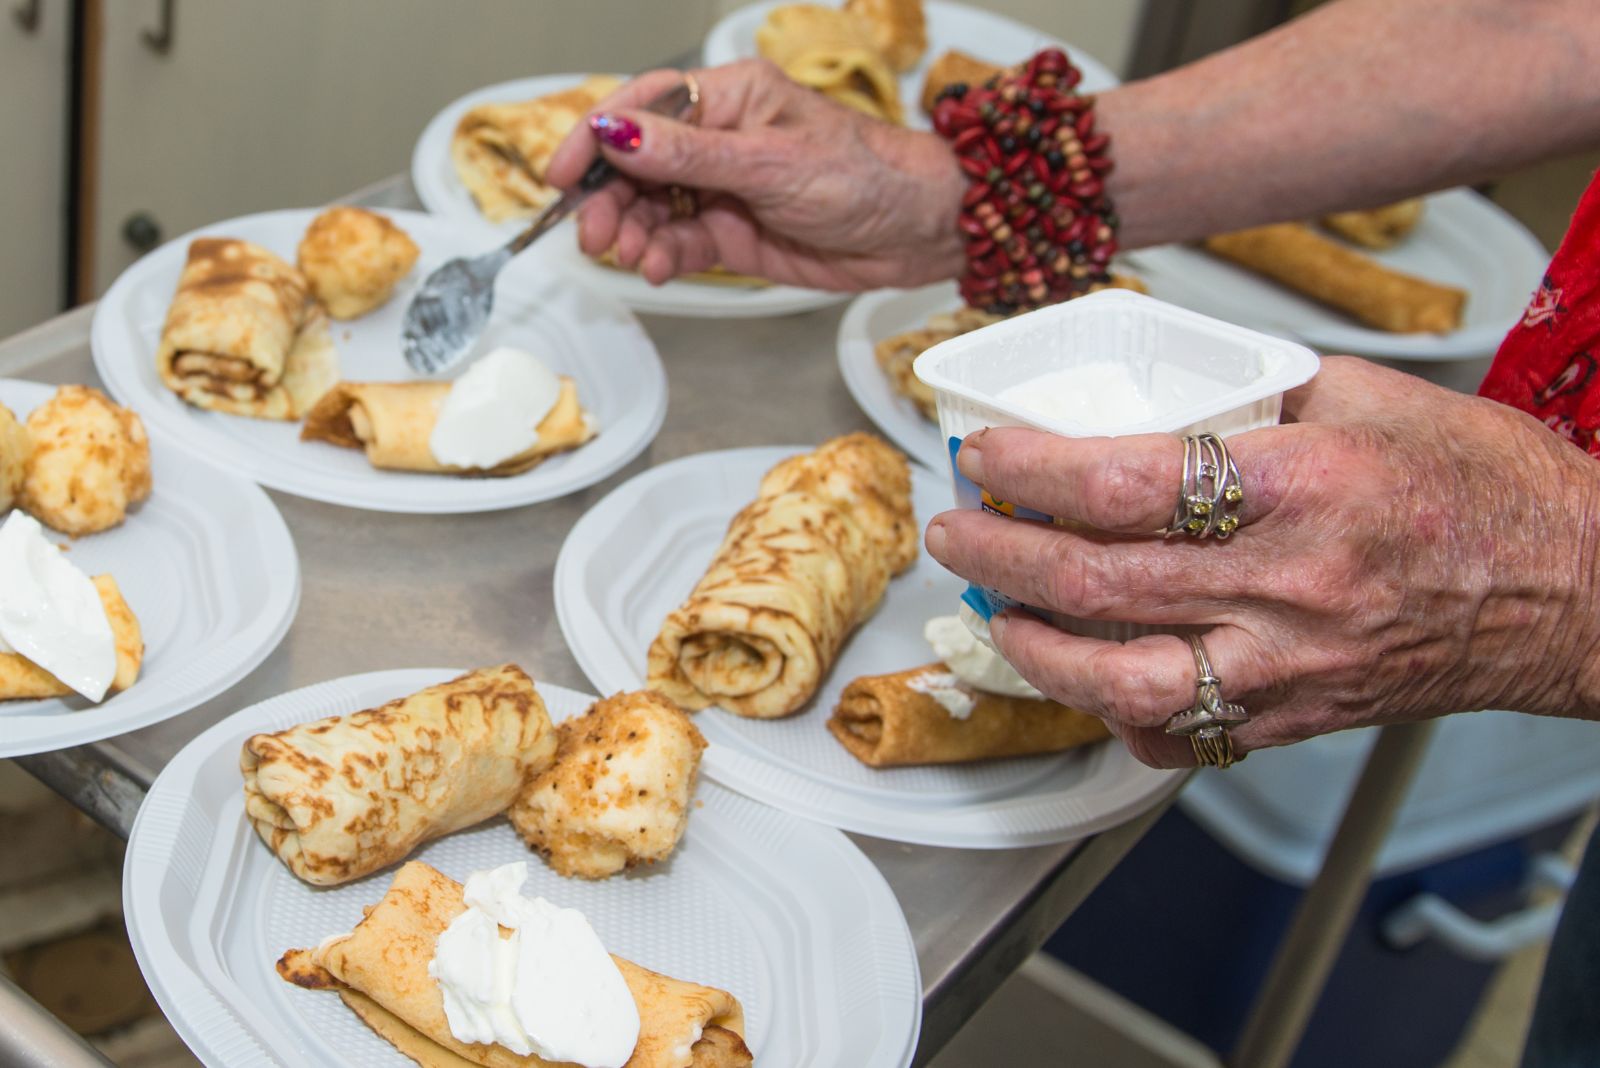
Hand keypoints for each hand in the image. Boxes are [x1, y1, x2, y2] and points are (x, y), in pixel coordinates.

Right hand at [545, 60, 965, 288]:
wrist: (915, 233)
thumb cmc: (862, 177)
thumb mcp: (769, 163)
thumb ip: (688, 155)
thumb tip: (616, 133)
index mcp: (728, 98)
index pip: (642, 107)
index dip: (595, 138)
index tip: (561, 174)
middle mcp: (718, 140)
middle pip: (636, 164)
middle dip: (609, 199)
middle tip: (595, 235)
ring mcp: (722, 189)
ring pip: (651, 208)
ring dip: (631, 233)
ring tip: (630, 256)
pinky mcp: (732, 234)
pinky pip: (678, 243)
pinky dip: (661, 257)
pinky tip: (657, 269)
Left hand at [924, 357, 1599, 767]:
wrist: (1571, 587)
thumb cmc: (1482, 487)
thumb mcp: (1370, 396)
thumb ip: (1254, 392)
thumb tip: (1148, 383)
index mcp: (1302, 487)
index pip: (1128, 482)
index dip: (1034, 470)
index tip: (988, 453)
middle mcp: (1290, 585)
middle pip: (1101, 584)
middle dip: (1001, 558)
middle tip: (958, 533)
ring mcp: (1291, 664)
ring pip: (1125, 681)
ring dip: (1038, 651)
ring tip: (999, 616)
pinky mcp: (1297, 715)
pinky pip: (1185, 736)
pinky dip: (1118, 715)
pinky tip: (1090, 682)